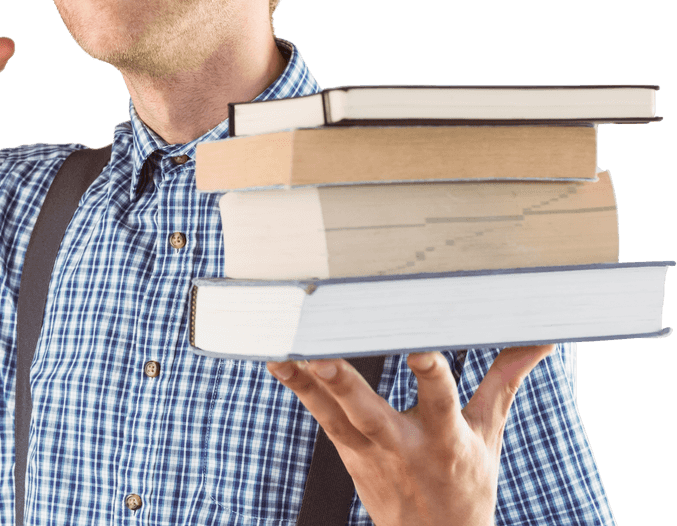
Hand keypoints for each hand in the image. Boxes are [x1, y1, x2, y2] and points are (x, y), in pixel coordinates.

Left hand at [267, 345, 555, 525]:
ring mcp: (369, 452)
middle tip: (322, 357)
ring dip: (308, 382)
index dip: (429, 373)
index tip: (420, 345)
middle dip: (346, 387)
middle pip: (370, 413)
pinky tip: (277, 356)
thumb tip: (544, 338)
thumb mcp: (489, 435)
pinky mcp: (346, 451)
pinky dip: (298, 386)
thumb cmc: (466, 483)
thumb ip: (506, 381)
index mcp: (446, 439)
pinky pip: (318, 415)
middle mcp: (402, 446)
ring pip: (335, 415)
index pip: (441, 399)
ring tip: (285, 348)